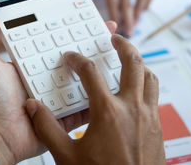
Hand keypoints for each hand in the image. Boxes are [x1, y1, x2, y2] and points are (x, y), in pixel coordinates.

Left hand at [0, 8, 117, 163]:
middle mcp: (47, 77)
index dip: (68, 28)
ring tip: (115, 53)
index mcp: (33, 63)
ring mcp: (58, 96)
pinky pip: (86, 104)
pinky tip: (113, 83)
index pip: (54, 41)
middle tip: (106, 29)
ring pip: (83, 79)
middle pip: (74, 58)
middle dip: (91, 43)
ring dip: (99, 67)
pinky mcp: (66, 114)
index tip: (82, 14)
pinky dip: (99, 96)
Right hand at [26, 35, 164, 164]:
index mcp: (107, 112)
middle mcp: (132, 109)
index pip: (91, 73)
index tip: (72, 58)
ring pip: (150, 78)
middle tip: (115, 37)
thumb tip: (32, 108)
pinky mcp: (158, 128)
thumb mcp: (66, 156)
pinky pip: (154, 97)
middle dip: (124, 45)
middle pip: (133, 63)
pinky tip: (134, 94)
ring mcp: (149, 117)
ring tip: (128, 61)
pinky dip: (145, 86)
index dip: (78, 60)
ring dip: (139, 64)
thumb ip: (47, 128)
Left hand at [85, 0, 151, 36]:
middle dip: (128, 20)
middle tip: (127, 34)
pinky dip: (146, 5)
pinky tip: (140, 14)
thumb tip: (76, 9)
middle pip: (127, 2)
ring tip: (134, 25)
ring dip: (138, 13)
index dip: (114, 15)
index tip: (114, 28)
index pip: (112, 0)